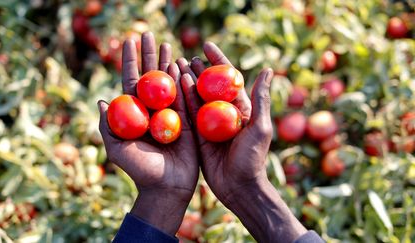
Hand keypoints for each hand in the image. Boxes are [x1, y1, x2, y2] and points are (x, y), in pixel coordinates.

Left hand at [97, 32, 198, 234]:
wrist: (166, 187)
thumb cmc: (139, 169)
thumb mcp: (117, 149)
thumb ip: (107, 126)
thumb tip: (102, 100)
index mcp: (135, 113)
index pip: (131, 81)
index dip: (130, 60)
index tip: (130, 40)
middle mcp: (152, 109)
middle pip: (150, 77)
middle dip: (150, 55)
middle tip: (151, 35)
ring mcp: (171, 113)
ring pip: (169, 83)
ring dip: (167, 62)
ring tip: (167, 44)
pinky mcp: (188, 120)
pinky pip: (185, 97)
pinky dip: (183, 80)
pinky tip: (181, 63)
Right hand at [177, 42, 306, 241]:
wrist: (239, 187)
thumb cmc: (253, 157)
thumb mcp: (260, 127)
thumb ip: (260, 99)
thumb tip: (267, 69)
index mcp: (241, 108)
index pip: (229, 78)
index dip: (218, 61)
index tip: (207, 46)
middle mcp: (224, 113)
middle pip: (209, 86)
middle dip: (199, 69)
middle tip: (188, 56)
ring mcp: (209, 124)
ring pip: (196, 97)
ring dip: (187, 80)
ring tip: (177, 64)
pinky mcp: (197, 135)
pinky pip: (187, 114)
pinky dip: (181, 99)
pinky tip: (174, 85)